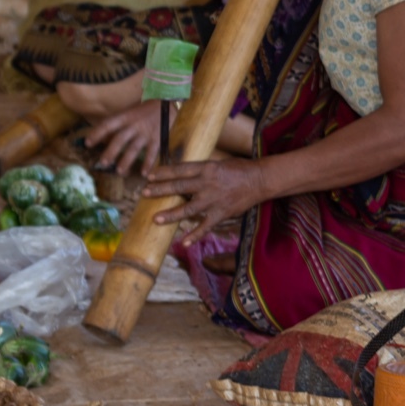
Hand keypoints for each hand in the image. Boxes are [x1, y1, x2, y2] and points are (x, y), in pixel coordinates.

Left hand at [85, 101, 163, 175]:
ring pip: (134, 148)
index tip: (87, 143)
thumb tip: (103, 138)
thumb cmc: (143, 111)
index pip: (108, 124)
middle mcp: (134, 125)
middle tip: (103, 163)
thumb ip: (118, 125)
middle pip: (120, 139)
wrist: (166, 103)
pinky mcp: (158, 138)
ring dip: (126, 160)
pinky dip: (148, 163)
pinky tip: (144, 174)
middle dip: (111, 151)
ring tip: (120, 172)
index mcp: (125, 116)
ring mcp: (146, 132)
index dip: (97, 133)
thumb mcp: (129, 113)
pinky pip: (152, 152)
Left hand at [143, 157, 267, 236]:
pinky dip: (195, 235)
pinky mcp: (221, 213)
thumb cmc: (238, 169)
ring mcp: (214, 200)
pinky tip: (183, 242)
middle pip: (179, 187)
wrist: (260, 180)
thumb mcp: (218, 163)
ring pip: (188, 209)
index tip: (149, 175)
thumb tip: (182, 174)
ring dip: (171, 214)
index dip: (163, 173)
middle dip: (160, 190)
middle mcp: (208, 183)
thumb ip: (200, 170)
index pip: (180, 170)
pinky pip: (205, 226)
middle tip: (144, 193)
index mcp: (206, 168)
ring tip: (156, 219)